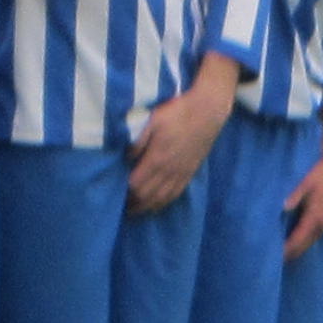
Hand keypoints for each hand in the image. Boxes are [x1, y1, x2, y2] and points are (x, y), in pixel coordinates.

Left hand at [126, 80, 230, 212]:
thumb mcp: (153, 121)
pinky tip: (156, 205)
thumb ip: (138, 141)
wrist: (208, 111)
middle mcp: (169, 170)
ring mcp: (181, 172)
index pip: (137, 184)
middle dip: (133, 203)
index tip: (114, 193)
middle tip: (120, 206)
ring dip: (147, 207)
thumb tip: (126, 158)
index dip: (124, 192)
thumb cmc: (178, 112)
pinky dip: (163, 202)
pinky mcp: (190, 172)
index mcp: (157, 158)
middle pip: (148, 195)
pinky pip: (176, 193)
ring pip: (162, 198)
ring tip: (135, 211)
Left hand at [282, 142, 322, 258]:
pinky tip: (294, 242)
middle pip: (304, 246)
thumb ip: (294, 196)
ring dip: (297, 249)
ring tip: (281, 255)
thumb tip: (283, 208)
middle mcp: (321, 224)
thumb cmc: (322, 173)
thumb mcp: (306, 182)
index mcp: (315, 217)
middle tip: (273, 261)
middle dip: (290, 253)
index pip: (298, 239)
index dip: (286, 249)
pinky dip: (303, 242)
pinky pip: (313, 237)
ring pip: (309, 242)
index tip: (273, 257)